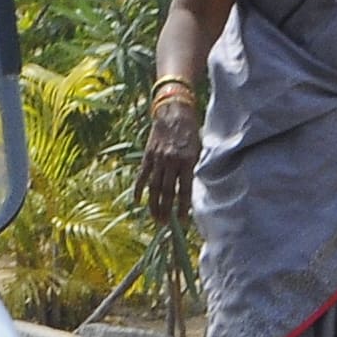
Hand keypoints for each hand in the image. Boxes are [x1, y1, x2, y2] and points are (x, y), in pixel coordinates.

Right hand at [140, 96, 200, 222]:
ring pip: (154, 187)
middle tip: (165, 225)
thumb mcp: (199, 148)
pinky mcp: (148, 155)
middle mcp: (171, 161)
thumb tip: (195, 189)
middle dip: (166, 210)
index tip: (182, 221)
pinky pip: (142, 175)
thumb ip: (196, 168)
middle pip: (166, 192)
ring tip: (155, 219)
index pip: (184, 190)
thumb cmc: (191, 130)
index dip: (183, 207)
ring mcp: (158, 158)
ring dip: (153, 205)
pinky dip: (139, 189)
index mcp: (187, 160)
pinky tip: (137, 201)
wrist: (174, 111)